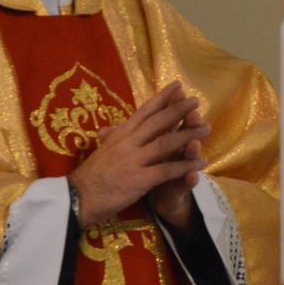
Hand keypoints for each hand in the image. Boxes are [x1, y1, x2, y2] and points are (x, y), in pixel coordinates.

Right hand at [69, 81, 209, 227]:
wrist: (77, 198)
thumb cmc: (90, 175)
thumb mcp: (102, 150)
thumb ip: (111, 138)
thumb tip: (109, 128)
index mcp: (120, 134)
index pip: (144, 111)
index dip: (162, 98)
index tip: (178, 86)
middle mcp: (128, 142)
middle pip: (158, 121)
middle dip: (179, 109)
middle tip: (197, 100)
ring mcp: (133, 160)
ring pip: (166, 143)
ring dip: (189, 135)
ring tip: (207, 127)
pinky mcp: (139, 179)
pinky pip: (167, 170)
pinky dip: (185, 166)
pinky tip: (200, 163)